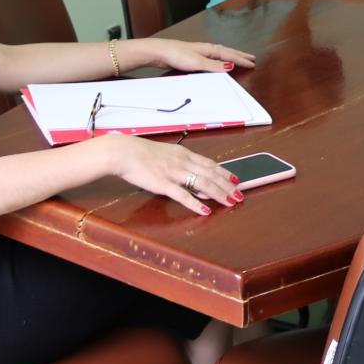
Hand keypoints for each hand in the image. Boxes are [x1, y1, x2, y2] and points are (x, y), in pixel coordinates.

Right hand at [98, 133, 241, 212]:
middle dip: (228, 185)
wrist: (123, 152)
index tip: (236, 179)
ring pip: (203, 184)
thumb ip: (178, 163)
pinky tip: (205, 211)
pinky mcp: (163, 184)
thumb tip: (190, 173)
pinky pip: (183, 195)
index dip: (225, 172)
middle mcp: (183, 162)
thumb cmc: (140, 153)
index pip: (210, 164)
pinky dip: (196, 204)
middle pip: (211, 174)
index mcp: (183, 154)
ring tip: (231, 202)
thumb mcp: (164, 154)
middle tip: (240, 194)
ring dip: (219, 194)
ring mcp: (174, 173)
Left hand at [132, 38, 255, 72]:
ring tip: (239, 58)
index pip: (230, 55)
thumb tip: (231, 66)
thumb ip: (214, 65)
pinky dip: (220, 58)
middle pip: (227, 51)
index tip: (252, 63)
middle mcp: (206, 48)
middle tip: (251, 58)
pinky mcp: (193, 56)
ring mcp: (200, 51)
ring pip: (220, 53)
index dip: (241, 59)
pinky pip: (213, 56)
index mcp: (210, 49)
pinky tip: (218, 61)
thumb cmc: (177, 55)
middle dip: (239, 55)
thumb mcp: (197, 63)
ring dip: (231, 56)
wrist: (159, 52)